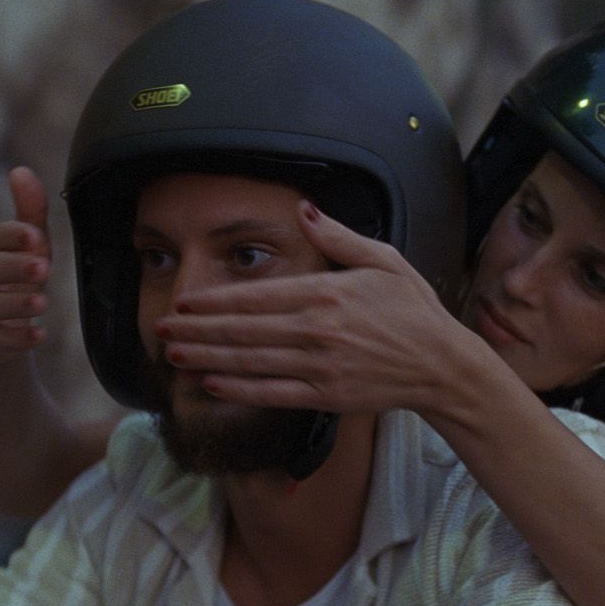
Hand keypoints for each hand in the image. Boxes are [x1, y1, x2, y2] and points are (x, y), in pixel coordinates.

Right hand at [0, 167, 52, 362]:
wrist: (8, 331)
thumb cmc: (20, 278)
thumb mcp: (32, 246)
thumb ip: (30, 211)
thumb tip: (20, 170)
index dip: (12, 236)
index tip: (37, 237)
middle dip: (14, 267)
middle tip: (45, 267)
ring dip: (15, 303)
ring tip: (43, 302)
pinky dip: (16, 338)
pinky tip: (39, 335)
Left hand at [155, 201, 487, 413]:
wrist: (443, 365)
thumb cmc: (414, 310)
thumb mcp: (383, 260)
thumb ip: (338, 237)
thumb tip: (303, 208)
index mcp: (327, 293)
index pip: (257, 296)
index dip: (216, 301)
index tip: (186, 303)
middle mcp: (318, 331)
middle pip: (244, 330)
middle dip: (198, 330)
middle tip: (161, 329)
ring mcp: (320, 367)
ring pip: (251, 362)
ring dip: (207, 358)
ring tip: (173, 355)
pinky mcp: (326, 397)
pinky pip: (273, 394)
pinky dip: (239, 390)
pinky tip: (211, 384)